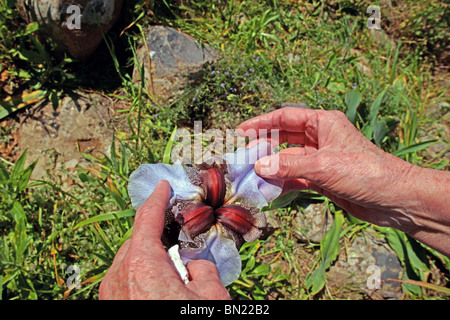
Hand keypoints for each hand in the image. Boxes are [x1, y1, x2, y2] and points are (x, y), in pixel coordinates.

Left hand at [99, 180, 230, 299]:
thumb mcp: (210, 296)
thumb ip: (204, 270)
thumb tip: (196, 266)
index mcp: (143, 264)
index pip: (148, 218)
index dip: (157, 199)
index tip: (162, 186)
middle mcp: (119, 274)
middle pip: (138, 242)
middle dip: (156, 237)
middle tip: (177, 243)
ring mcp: (111, 291)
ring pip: (130, 262)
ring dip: (149, 260)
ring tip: (172, 274)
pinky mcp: (110, 303)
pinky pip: (125, 279)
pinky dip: (141, 277)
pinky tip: (159, 289)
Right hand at [237, 107, 448, 246]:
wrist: (394, 199)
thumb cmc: (365, 172)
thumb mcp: (323, 165)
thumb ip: (289, 165)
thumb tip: (260, 166)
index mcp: (323, 123)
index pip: (285, 117)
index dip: (262, 123)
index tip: (241, 131)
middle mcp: (321, 138)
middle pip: (284, 138)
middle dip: (263, 146)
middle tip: (243, 156)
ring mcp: (321, 159)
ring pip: (288, 160)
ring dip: (271, 167)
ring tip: (250, 175)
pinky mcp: (323, 178)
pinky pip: (296, 177)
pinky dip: (283, 182)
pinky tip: (269, 189)